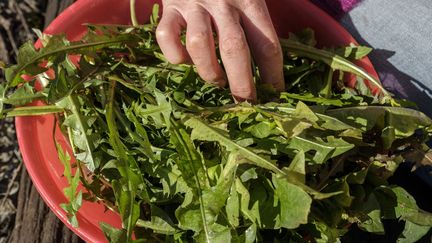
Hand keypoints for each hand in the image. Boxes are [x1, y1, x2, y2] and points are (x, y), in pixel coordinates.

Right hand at [156, 0, 283, 100]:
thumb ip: (260, 20)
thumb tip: (271, 67)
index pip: (267, 43)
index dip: (273, 74)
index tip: (275, 95)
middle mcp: (223, 1)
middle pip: (235, 48)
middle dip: (241, 83)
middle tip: (245, 103)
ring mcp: (193, 3)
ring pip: (199, 44)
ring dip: (209, 70)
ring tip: (215, 80)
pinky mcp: (169, 6)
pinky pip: (166, 36)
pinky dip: (174, 54)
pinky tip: (184, 60)